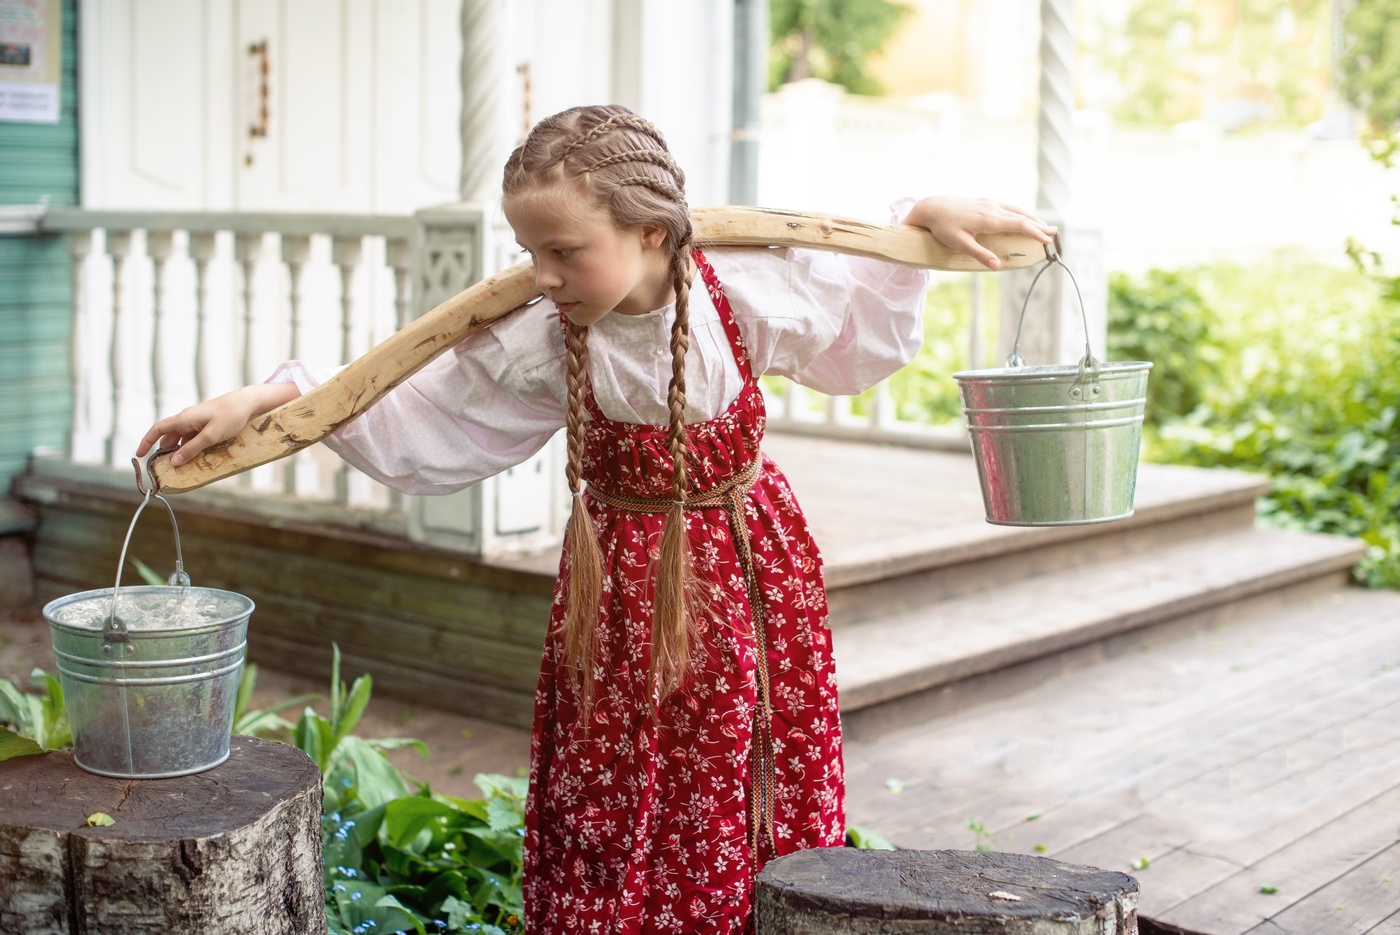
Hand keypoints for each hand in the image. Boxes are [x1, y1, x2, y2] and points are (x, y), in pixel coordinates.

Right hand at [135, 382, 299, 465]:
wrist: (248, 402)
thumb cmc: (231, 416)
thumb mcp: (211, 436)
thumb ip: (192, 449)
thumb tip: (174, 461)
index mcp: (184, 418)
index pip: (158, 429)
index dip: (146, 441)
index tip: (139, 454)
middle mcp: (188, 419)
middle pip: (169, 436)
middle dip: (164, 451)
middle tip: (163, 468)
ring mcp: (198, 421)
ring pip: (182, 438)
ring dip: (179, 450)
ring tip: (179, 466)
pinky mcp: (208, 424)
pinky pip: (194, 437)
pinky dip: (191, 448)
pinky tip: (196, 458)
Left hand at [902, 196, 1056, 270]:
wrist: (930, 207)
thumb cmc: (943, 227)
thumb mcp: (959, 244)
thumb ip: (979, 255)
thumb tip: (998, 266)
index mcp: (990, 219)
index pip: (1019, 225)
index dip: (1035, 233)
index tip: (1047, 241)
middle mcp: (992, 208)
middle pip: (1022, 216)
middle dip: (1039, 225)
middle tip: (1054, 233)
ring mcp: (988, 203)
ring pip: (1015, 209)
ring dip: (1031, 217)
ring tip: (1043, 225)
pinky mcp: (983, 201)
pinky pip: (1007, 206)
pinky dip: (1019, 212)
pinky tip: (1020, 217)